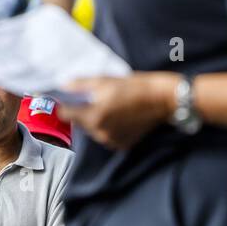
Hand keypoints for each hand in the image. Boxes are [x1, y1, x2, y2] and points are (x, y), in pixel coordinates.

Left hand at [58, 72, 178, 149]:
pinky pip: (105, 136)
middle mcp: (100, 132)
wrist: (162, 99)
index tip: (66, 99)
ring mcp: (111, 140)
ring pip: (92, 130)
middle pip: (79, 123)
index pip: (65, 114)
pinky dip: (107, 127)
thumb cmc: (134, 87)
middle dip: (82, 111)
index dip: (64, 105)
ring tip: (109, 106)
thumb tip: (64, 86)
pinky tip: (118, 116)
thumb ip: (80, 85)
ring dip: (95, 120)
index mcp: (93, 116)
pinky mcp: (121, 144)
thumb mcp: (104, 81)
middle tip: (93, 99)